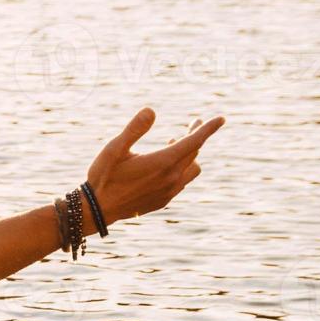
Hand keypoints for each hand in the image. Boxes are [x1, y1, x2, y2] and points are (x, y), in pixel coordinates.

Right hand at [85, 108, 224, 224]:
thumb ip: (134, 129)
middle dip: (196, 136)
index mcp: (163, 162)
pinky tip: (167, 167)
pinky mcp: (164, 200)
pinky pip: (183, 182)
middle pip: (194, 152)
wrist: (97, 210)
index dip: (208, 128)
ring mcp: (169, 191)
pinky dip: (182, 169)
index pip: (195, 141)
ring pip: (192, 169)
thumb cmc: (104, 176)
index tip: (222, 119)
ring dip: (190, 155)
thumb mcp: (114, 148)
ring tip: (175, 146)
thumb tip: (151, 110)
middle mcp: (171, 177)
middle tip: (193, 123)